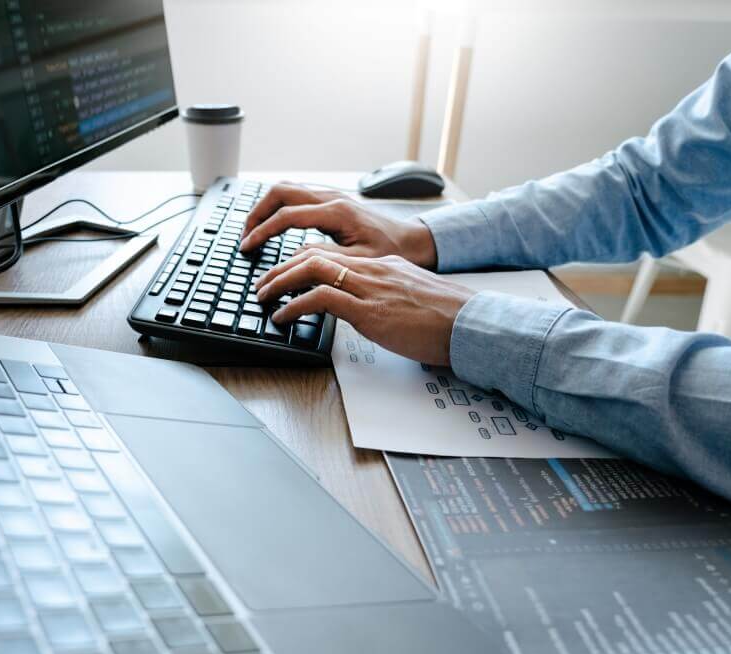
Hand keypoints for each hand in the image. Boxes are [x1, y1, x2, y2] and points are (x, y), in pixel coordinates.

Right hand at [241, 183, 437, 268]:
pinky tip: (274, 225)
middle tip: (244, 236)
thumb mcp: (359, 262)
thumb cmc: (391, 253)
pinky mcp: (332, 201)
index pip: (286, 217)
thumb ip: (326, 258)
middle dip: (256, 213)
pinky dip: (279, 207)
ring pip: (287, 190)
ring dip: (265, 207)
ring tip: (253, 230)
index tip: (247, 247)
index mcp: (336, 213)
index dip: (262, 232)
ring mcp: (331, 196)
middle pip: (280, 192)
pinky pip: (297, 196)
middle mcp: (332, 198)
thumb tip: (295, 256)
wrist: (412, 242)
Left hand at [255, 249, 474, 365]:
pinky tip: (282, 317)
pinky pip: (320, 298)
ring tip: (263, 298)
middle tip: (261, 284)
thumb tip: (367, 310)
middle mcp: (371, 270)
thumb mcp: (409, 299)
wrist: (469, 325)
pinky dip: (293, 306)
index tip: (282, 274)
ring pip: (310, 269)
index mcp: (380, 266)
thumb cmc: (445, 319)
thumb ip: (385, 297)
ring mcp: (368, 287)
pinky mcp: (368, 310)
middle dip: (280, 268)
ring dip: (279, 282)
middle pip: (312, 254)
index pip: (329, 253)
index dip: (299, 261)